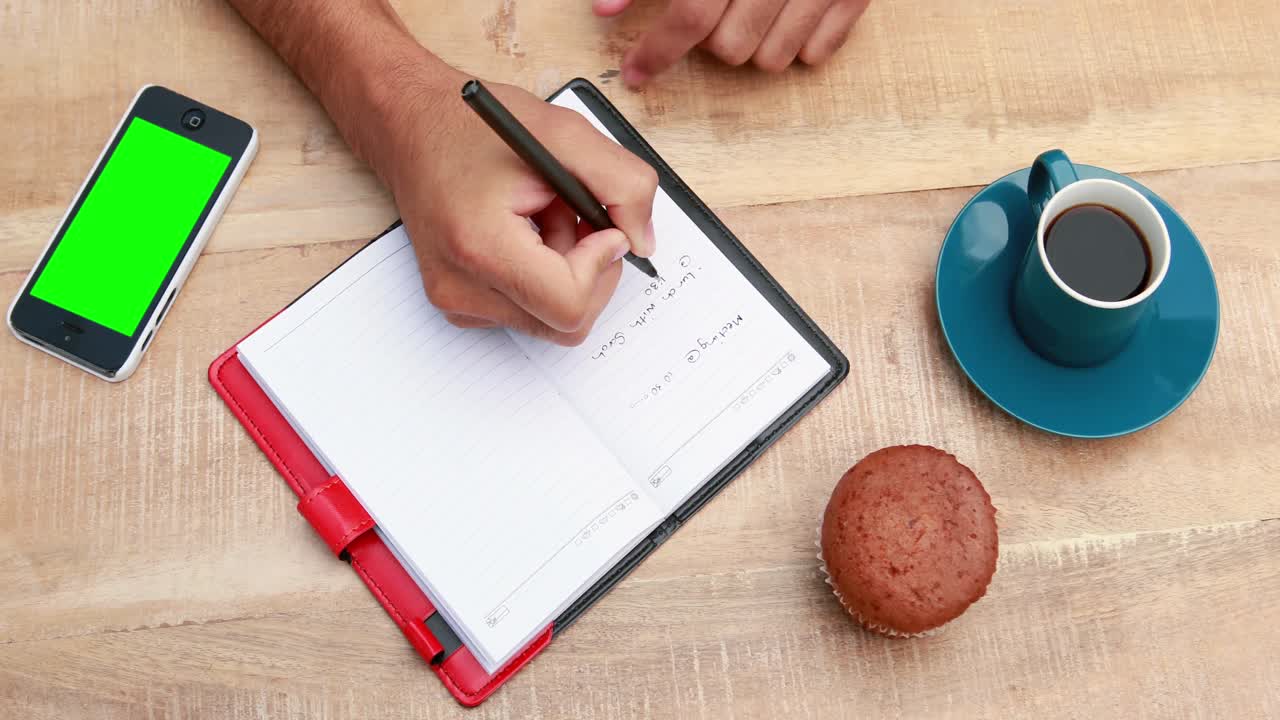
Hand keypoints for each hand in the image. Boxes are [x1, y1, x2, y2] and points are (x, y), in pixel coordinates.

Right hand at [383, 73, 658, 344]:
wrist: (410, 125)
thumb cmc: (475, 126)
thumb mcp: (565, 135)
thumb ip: (623, 185)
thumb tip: (642, 242)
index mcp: (480, 246)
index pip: (568, 305)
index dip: (601, 267)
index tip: (602, 227)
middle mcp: (461, 286)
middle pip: (566, 322)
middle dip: (588, 271)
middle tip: (577, 215)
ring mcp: (456, 301)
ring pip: (551, 320)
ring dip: (567, 272)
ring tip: (547, 216)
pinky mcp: (458, 304)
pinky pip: (528, 312)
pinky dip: (544, 277)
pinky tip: (529, 232)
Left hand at [593, 0, 870, 84]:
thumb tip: (605, 7)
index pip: (691, 16)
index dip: (657, 51)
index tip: (635, 73)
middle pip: (729, 48)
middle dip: (711, 40)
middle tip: (712, 11)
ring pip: (772, 60)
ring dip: (753, 45)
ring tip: (749, 9)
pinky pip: (818, 53)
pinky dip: (797, 43)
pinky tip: (786, 12)